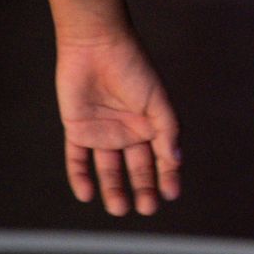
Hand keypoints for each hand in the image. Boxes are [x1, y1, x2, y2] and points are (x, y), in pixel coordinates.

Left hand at [56, 30, 181, 215]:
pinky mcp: (78, 130)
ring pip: (108, 169)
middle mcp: (128, 132)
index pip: (162, 157)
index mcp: (150, 124)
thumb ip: (167, 129)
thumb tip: (176, 159)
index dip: (168, 176)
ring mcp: (102, 132)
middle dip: (143, 189)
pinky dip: (80, 177)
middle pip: (136, 168)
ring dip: (114, 189)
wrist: (96, 45)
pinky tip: (86, 193)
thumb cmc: (133, 67)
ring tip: (119, 208)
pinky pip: (78, 159)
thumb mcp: (157, 99)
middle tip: (147, 207)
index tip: (171, 194)